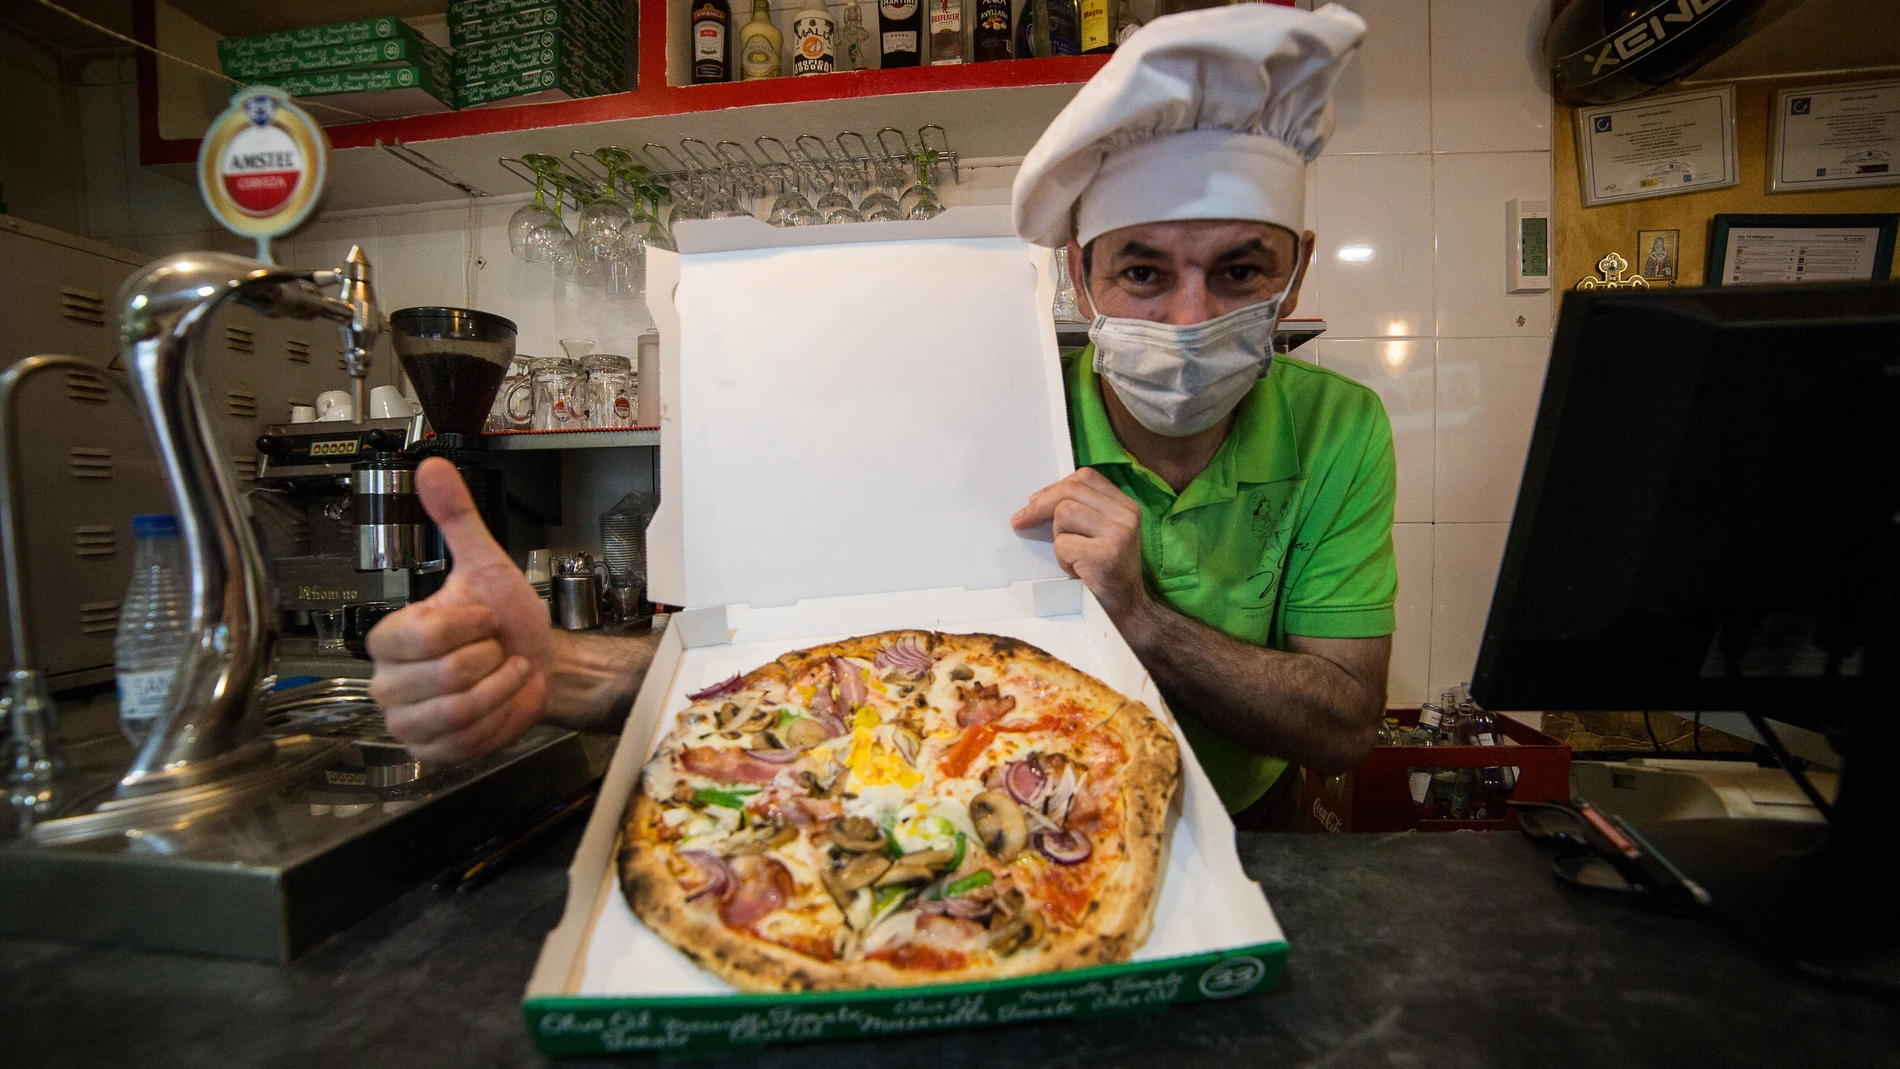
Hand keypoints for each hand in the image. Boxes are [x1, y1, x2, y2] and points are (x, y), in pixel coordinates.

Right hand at [367, 458, 552, 762]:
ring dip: (502, 690)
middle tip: (497, 649)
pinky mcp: (431, 752)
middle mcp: (389, 681)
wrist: (538, 664)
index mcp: (391, 636)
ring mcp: (408, 721)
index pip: (426, 636)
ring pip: (461, 713)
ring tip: (508, 672)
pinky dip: (504, 719)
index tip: (486, 618)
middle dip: (493, 659)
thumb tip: (432, 468)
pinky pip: (469, 742)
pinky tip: (509, 699)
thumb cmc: (507, 621)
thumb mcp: (486, 565)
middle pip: (448, 677)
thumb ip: (456, 519)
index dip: (473, 626)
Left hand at [1010, 467, 1149, 621]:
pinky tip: (1077, 571)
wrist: (1125, 610)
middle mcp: (1127, 515)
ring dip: (1058, 538)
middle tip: (1020, 521)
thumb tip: (1036, 499)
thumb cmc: (1105, 572)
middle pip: (1071, 490)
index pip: (1085, 477)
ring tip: (1072, 556)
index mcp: (1126, 506)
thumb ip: (1081, 510)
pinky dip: (1062, 559)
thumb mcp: (1099, 533)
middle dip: (1039, 505)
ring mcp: (1119, 534)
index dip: (1055, 486)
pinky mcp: (1106, 555)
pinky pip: (1063, 544)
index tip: (1034, 501)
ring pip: (1064, 513)